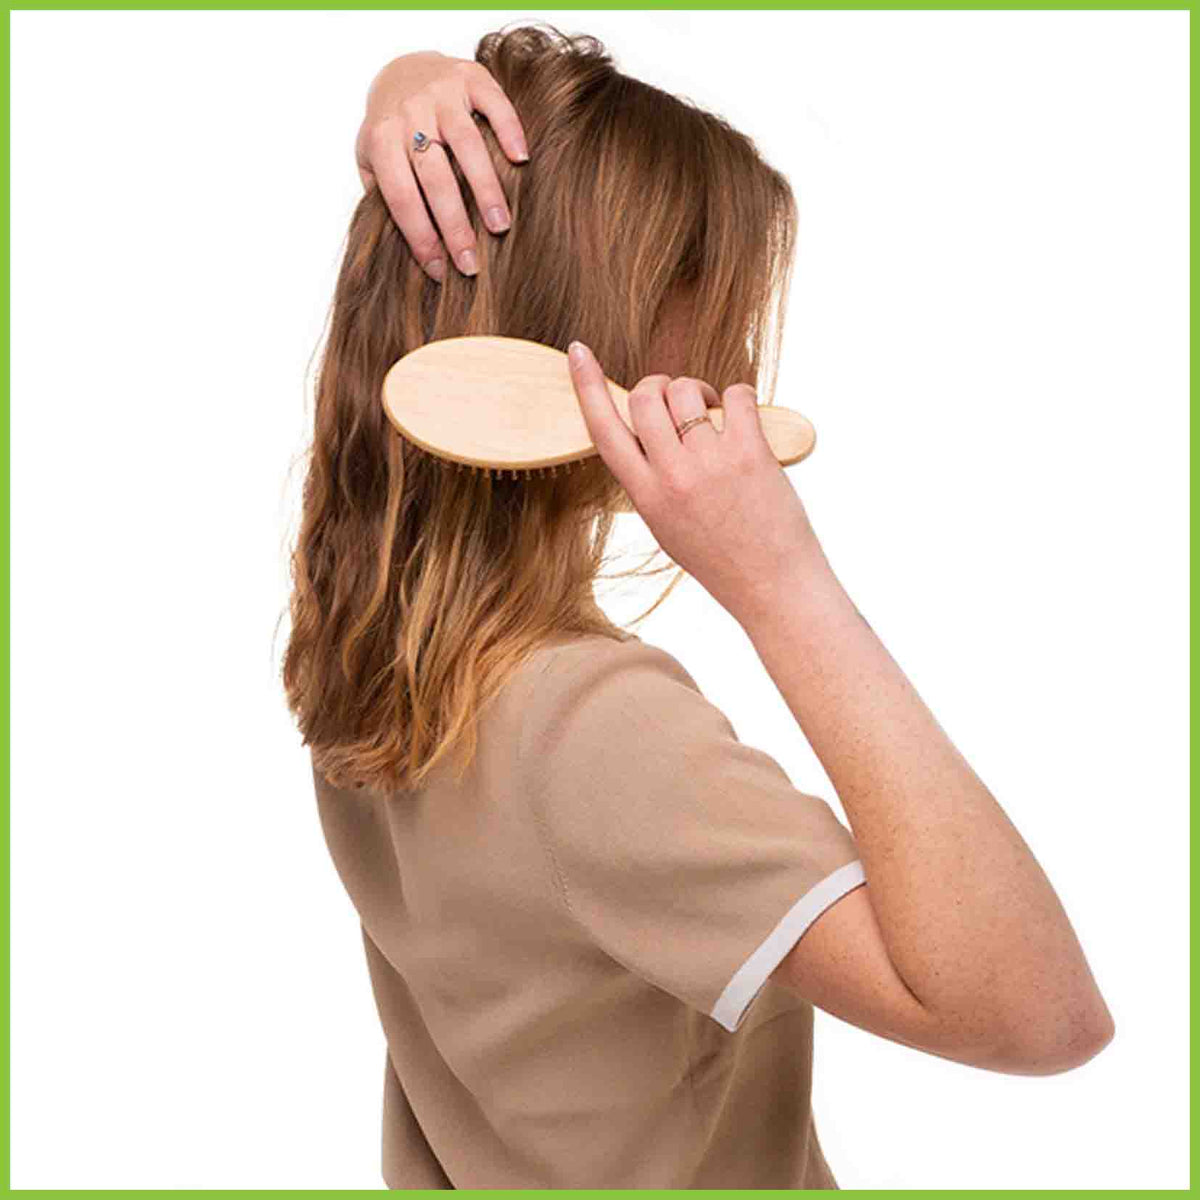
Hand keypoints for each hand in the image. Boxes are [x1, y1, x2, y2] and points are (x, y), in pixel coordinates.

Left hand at [355, 51, 529, 281]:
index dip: (419, 237)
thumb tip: (402, 250)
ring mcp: (441, 93)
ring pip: (466, 143)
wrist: (404, 71)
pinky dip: (509, 130)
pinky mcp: (470, 76)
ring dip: (485, 188)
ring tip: (500, 226)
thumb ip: (381, 196)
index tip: (440, 271)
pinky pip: (493, 103)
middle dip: (454, 225)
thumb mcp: (371, 160)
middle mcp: (410, 114)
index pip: (401, 196)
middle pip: (434, 177)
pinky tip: (521, 160)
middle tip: (472, 264)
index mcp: (382, 139)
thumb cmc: (391, 131)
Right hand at [567, 342, 831, 626]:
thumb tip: (647, 431)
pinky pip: (736, 394)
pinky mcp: (749, 451)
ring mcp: (710, 463)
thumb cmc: (721, 559)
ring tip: (714, 414)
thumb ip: (650, 480)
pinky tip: (744, 419)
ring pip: (686, 389)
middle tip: (679, 402)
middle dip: (658, 386)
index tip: (578, 352)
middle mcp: (672, 476)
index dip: (588, 386)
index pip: (603, 430)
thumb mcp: (666, 526)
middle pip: (644, 396)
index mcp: (645, 496)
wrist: (771, 585)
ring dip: (699, 390)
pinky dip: (739, 397)